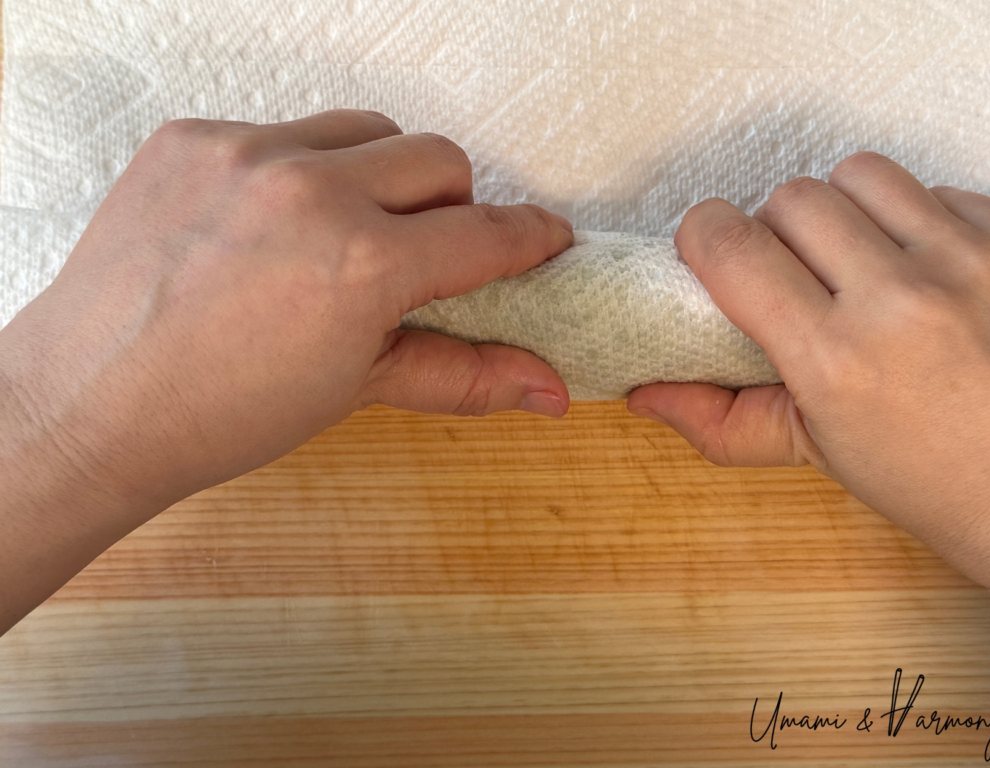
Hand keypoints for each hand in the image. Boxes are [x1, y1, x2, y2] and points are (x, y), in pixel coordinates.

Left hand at [0, 110, 571, 630]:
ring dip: (379, 176)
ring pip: (365, 131)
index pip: (486, 234)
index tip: (543, 243)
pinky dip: (298, 172)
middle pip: (439, 161)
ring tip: (344, 235)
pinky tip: (269, 228)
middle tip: (421, 259)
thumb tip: (548, 388)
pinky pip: (284, 132)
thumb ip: (464, 375)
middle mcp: (309, 192)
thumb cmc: (219, 414)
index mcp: (362, 266)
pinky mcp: (193, 139)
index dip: (530, 239)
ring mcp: (245, 155)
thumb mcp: (356, 390)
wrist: (91, 404)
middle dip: (450, 209)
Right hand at [627, 153, 989, 627]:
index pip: (728, 244)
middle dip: (775, 230)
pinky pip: (934, 188)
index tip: (710, 253)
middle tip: (795, 275)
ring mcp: (968, 260)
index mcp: (834, 360)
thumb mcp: (815, 454)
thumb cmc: (936, 482)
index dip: (701, 237)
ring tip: (860, 261)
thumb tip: (645, 392)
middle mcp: (901, 300)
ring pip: (859, 174)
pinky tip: (924, 270)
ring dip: (843, 211)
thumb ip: (718, 420)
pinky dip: (915, 220)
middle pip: (790, 197)